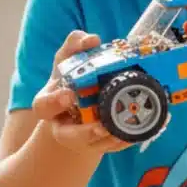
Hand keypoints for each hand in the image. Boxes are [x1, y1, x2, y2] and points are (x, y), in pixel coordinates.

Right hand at [34, 31, 131, 154]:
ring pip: (95, 146)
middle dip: (86, 133)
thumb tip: (91, 39)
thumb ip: (74, 47)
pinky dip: (126, 141)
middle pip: (70, 136)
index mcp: (49, 106)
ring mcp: (82, 140)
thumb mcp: (67, 62)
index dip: (55, 102)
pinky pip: (112, 147)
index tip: (69, 95)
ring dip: (111, 140)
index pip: (44, 106)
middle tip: (101, 127)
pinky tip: (141, 132)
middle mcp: (63, 126)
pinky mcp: (99, 146)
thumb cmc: (70, 81)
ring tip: (126, 131)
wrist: (77, 108)